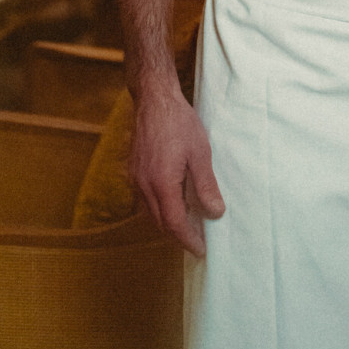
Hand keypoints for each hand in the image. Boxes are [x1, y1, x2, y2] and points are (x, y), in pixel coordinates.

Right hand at [130, 83, 224, 257]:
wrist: (154, 99)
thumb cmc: (179, 122)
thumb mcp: (200, 153)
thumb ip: (206, 185)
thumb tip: (215, 212)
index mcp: (161, 184)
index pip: (174, 224)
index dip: (188, 240)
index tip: (201, 250)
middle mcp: (144, 186)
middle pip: (160, 223)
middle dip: (179, 236)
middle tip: (198, 241)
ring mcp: (135, 179)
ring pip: (150, 213)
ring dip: (168, 223)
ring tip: (189, 224)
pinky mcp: (133, 171)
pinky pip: (145, 200)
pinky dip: (159, 208)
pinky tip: (173, 202)